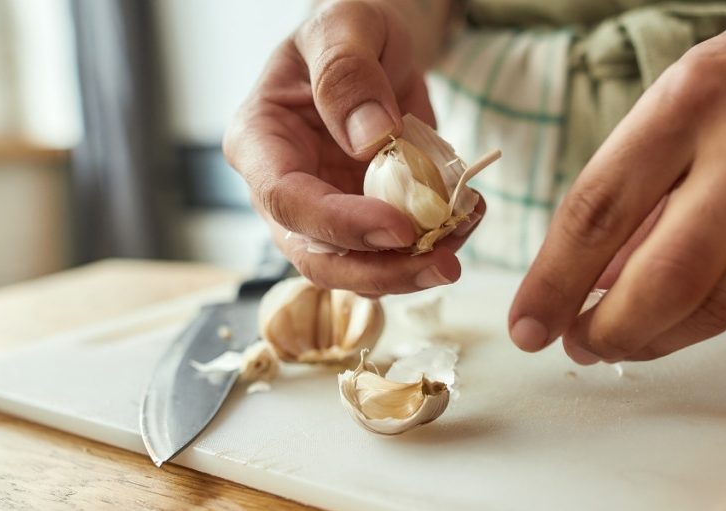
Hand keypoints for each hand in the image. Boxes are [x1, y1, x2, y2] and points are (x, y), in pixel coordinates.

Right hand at [223, 0, 475, 296]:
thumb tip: (370, 139)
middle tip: (445, 265)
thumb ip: (347, 73)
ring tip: (465, 233)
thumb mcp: (345, 23)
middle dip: (381, 272)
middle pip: (318, 257)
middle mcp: (282, 191)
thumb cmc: (348, 29)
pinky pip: (392, 254)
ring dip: (413, 269)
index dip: (341, 224)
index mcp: (259, 142)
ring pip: (356, 270)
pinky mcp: (362, 224)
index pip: (287, 200)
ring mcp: (322, 215)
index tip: (400, 228)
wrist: (374, 49)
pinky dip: (432, 247)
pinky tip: (466, 219)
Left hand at [509, 0, 725, 362]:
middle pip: (666, 279)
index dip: (553, 282)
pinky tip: (675, 316)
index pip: (599, 211)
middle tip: (576, 343)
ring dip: (654, 339)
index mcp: (691, 102)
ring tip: (617, 338)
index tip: (527, 325)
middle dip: (608, 330)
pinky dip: (703, 320)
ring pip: (717, 307)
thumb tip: (586, 285)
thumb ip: (627, 193)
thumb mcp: (670, 106)